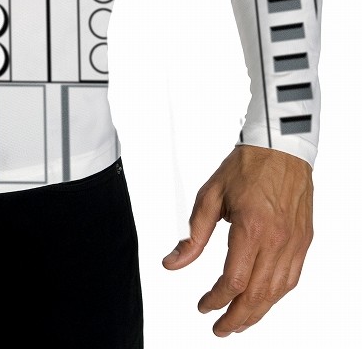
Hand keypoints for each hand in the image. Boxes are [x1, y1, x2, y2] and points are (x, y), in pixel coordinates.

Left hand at [161, 144, 313, 335]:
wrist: (281, 147)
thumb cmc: (246, 166)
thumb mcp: (210, 195)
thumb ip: (193, 235)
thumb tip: (173, 262)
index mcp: (251, 227)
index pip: (234, 280)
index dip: (216, 300)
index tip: (203, 307)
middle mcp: (276, 240)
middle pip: (257, 295)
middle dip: (237, 318)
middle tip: (220, 329)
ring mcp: (294, 243)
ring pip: (277, 292)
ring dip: (257, 313)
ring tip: (239, 322)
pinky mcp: (303, 241)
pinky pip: (291, 279)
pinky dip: (275, 296)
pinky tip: (262, 301)